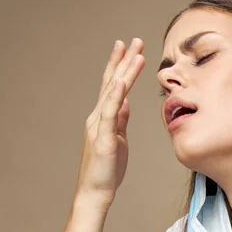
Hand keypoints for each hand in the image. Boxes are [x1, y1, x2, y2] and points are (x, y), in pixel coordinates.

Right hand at [74, 38, 144, 205]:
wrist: (95, 192)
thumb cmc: (107, 168)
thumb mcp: (118, 138)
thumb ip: (120, 119)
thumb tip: (126, 101)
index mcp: (104, 117)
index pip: (114, 86)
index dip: (121, 66)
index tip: (130, 48)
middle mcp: (98, 117)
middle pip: (112, 83)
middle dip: (123, 60)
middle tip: (134, 40)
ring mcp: (100, 126)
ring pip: (113, 93)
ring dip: (125, 72)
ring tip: (136, 53)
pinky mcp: (104, 138)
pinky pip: (110, 113)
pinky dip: (116, 96)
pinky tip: (121, 81)